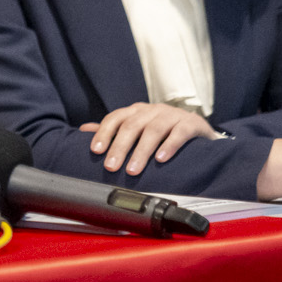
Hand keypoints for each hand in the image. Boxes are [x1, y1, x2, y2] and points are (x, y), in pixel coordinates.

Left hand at [80, 103, 221, 175]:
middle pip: (132, 126)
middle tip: (110, 167)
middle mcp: (152, 110)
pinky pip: (180, 132)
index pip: (115, 118)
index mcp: (136, 112)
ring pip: (154, 130)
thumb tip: (83, 130)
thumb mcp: (137, 130)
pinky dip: (169, 145)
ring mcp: (172, 115)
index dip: (104, 133)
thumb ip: (113, 131)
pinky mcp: (191, 123)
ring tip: (133, 170)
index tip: (96, 151)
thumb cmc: (163, 132)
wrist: (197, 130)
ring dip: (141, 151)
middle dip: (119, 147)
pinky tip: (161, 159)